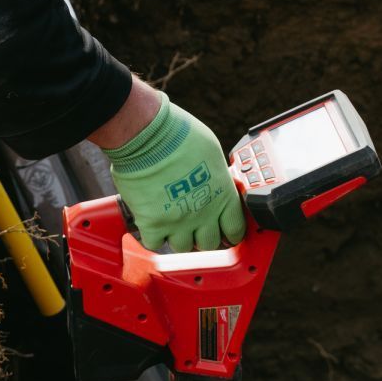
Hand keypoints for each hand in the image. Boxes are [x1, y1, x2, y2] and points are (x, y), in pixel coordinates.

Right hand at [96, 85, 247, 251]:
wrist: (146, 135)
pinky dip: (154, 237)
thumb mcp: (212, 151)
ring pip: (183, 246)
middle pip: (209, 243)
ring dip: (178, 237)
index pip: (235, 229)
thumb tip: (215, 182)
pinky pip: (155, 243)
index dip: (229, 232)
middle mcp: (203, 212)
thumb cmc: (179, 134)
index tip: (224, 232)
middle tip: (196, 227)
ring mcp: (178, 221)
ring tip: (172, 223)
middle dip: (203, 236)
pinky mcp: (152, 223)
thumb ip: (216, 175)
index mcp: (222, 195)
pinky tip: (153, 224)